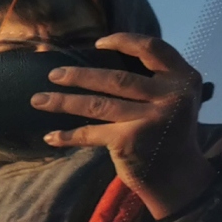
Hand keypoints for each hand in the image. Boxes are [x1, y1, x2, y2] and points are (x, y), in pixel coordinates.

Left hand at [32, 32, 212, 219]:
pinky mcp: (130, 140)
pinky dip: (68, 136)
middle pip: (116, 78)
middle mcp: (170, 96)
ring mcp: (149, 119)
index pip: (151, 48)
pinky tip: (50, 136)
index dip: (123, 41)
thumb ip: (154, 78)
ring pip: (97, 104)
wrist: (180, 179)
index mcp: (183, 78)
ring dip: (63, 102)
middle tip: (53, 74)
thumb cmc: (169, 132)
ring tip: (38, 100)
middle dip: (79, 76)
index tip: (97, 44)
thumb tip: (106, 54)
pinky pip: (91, 133)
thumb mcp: (174, 98)